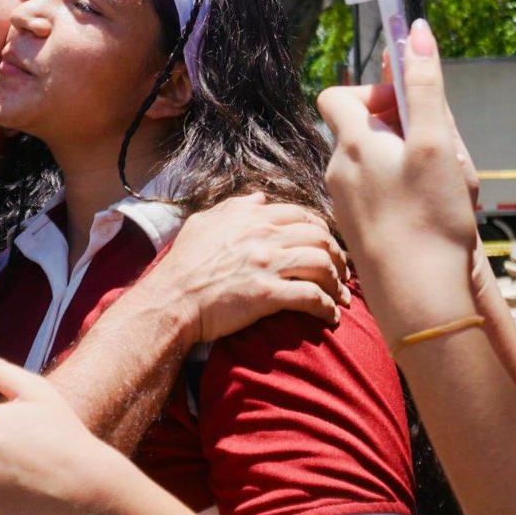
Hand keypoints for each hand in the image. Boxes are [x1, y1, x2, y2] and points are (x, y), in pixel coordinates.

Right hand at [137, 191, 350, 344]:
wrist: (171, 299)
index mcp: (251, 216)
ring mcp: (267, 264)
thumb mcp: (204, 223)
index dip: (322, 230)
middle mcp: (264, 235)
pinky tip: (331, 316)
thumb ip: (234, 207)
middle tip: (343, 272)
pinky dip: (327, 306)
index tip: (328, 245)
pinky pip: (311, 296)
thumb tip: (259, 198)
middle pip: (320, 236)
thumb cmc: (183, 263)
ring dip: (337, 281)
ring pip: (322, 263)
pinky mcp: (267, 294)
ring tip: (341, 296)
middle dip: (338, 254)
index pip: (302, 214)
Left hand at [317, 19, 480, 339]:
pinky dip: (402, 194)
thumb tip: (415, 32)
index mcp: (352, 143)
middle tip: (438, 149)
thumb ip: (424, 85)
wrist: (420, 298)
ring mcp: (346, 204)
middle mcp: (339, 171)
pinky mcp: (361, 232)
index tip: (409, 106)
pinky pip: (378, 196)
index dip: (373, 90)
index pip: (339, 94)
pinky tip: (432, 215)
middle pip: (361, 129)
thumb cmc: (430, 217)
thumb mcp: (436, 142)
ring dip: (406, 162)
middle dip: (401, 129)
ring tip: (441, 186)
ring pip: (373, 164)